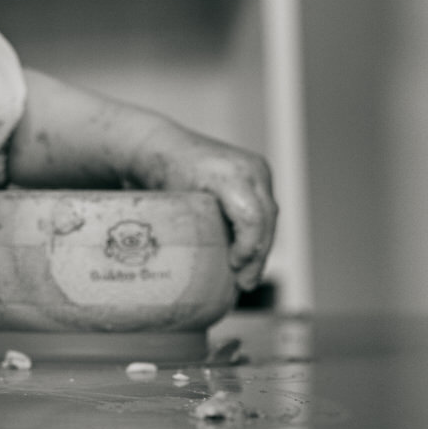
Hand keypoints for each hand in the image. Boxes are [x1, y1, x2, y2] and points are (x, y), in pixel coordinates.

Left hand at [135, 129, 277, 291]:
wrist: (160, 144)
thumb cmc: (159, 174)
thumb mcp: (173, 201)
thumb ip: (191, 229)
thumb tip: (202, 273)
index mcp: (226, 173)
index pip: (251, 217)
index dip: (247, 246)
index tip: (234, 267)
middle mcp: (248, 168)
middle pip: (265, 219)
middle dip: (257, 254)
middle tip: (244, 283)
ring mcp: (257, 169)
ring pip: (269, 216)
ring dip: (260, 247)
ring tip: (246, 276)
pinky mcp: (259, 175)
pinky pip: (263, 209)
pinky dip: (256, 233)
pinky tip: (246, 256)